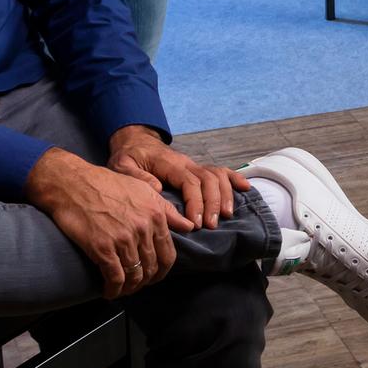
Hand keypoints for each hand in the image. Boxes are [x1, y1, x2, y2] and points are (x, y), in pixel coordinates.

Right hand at [24, 147, 185, 298]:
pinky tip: (109, 291)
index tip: (153, 276)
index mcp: (155, 215)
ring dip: (129, 288)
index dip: (162, 271)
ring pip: (134, 275)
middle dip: (144, 281)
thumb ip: (167, 210)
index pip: (168, 255)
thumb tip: (189, 226)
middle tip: (135, 284)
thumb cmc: (106, 184)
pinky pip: (115, 277)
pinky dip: (113, 289)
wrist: (73, 184)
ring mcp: (123, 239)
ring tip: (122, 289)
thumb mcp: (143, 189)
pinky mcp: (102, 248)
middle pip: (151, 268)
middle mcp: (142, 228)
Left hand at [109, 126, 248, 231]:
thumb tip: (158, 189)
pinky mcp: (197, 168)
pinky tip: (246, 188)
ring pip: (217, 175)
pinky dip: (234, 178)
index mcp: (169, 163)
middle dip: (212, 202)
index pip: (189, 181)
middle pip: (208, 179)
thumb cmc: (128, 156)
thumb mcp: (121, 165)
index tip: (195, 223)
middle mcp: (185, 163)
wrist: (134, 141)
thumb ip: (137, 177)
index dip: (196, 202)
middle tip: (211, 225)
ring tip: (225, 215)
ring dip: (224, 195)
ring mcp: (193, 164)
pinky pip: (220, 170)